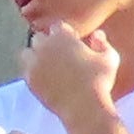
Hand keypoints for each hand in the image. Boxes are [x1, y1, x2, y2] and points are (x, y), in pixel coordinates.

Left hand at [18, 13, 118, 133]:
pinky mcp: (29, 79)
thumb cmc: (99, 81)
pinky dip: (31, 72)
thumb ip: (103, 43)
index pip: (58, 27)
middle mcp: (45, 46)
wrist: (84, 107)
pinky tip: (43, 79)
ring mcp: (35, 62)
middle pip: (39, 37)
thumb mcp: (110, 58)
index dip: (65, 35)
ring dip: (34, 56)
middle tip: (58, 56)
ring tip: (46, 66)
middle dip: (47, 44)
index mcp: (63, 36)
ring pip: (27, 52)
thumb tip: (96, 34)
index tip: (72, 44)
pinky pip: (24, 70)